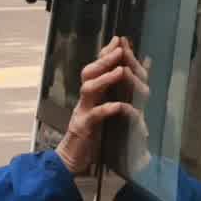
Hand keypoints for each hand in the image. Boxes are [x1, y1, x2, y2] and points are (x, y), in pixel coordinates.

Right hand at [55, 39, 149, 174]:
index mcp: (91, 95)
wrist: (71, 160)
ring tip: (119, 71)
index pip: (97, 68)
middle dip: (105, 59)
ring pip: (89, 89)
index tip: (119, 39)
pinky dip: (106, 109)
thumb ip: (113, 96)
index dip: (106, 53)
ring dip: (105, 79)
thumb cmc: (90, 135)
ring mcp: (82, 112)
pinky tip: (118, 106)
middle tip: (120, 48)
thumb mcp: (103, 112)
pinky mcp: (83, 129)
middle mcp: (85, 100)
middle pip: (90, 72)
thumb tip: (128, 83)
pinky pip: (94, 116)